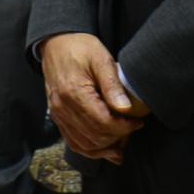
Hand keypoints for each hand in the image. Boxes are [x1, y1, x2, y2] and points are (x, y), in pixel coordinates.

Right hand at [40, 33, 144, 163]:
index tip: (137, 121)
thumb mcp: (101, 58)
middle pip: (95, 137)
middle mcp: (63, 107)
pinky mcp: (57, 117)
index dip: (124, 127)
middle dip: (118, 138)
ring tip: (122, 141)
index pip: (103, 123)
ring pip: (85, 145)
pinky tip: (105, 149)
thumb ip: (112, 84)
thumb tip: (125, 109)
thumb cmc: (79, 48)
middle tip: (132, 129)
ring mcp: (58, 114)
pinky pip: (73, 142)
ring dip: (106, 148)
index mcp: (74, 92)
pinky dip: (91, 149)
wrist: (56, 44)